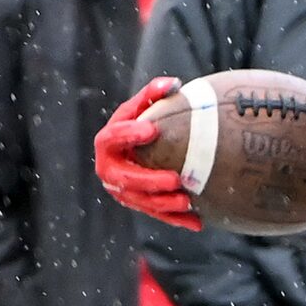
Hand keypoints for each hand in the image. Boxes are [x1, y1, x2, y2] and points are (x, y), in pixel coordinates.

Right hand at [94, 78, 197, 226]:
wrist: (137, 151)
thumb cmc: (141, 126)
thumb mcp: (142, 110)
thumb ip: (153, 95)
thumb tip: (173, 83)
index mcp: (108, 143)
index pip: (113, 137)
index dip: (130, 134)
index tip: (153, 130)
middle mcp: (110, 170)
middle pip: (126, 179)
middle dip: (149, 181)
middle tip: (175, 180)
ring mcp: (123, 191)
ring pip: (142, 202)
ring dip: (164, 205)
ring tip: (187, 201)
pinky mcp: (139, 205)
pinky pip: (158, 216)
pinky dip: (177, 220)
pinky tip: (198, 222)